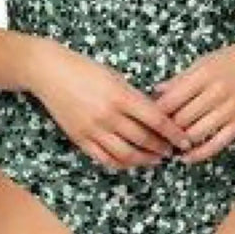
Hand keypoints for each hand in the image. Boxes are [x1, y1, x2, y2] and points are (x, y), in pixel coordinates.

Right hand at [26, 39, 193, 169]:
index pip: (156, 120)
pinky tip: (131, 162)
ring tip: (155, 159)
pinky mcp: (79, 138)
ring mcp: (92, 129)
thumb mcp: (115, 77)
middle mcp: (108, 116)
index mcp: (120, 96)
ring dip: (144, 159)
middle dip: (162, 148)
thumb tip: (157, 114)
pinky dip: (121, 164)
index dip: (173, 133)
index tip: (184, 140)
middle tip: (172, 151)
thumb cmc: (85, 69)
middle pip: (143, 139)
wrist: (49, 72)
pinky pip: (104, 158)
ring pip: (126, 154)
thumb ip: (135, 97)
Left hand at [152, 35, 234, 164]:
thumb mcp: (205, 61)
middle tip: (153, 135)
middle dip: (164, 130)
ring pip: (195, 133)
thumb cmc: (234, 59)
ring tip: (168, 145)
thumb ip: (181, 79)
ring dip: (179, 142)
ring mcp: (230, 109)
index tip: (146, 119)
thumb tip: (156, 91)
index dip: (154, 113)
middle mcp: (215, 92)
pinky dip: (199, 154)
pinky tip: (187, 157)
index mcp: (203, 75)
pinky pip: (217, 144)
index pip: (170, 101)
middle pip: (180, 119)